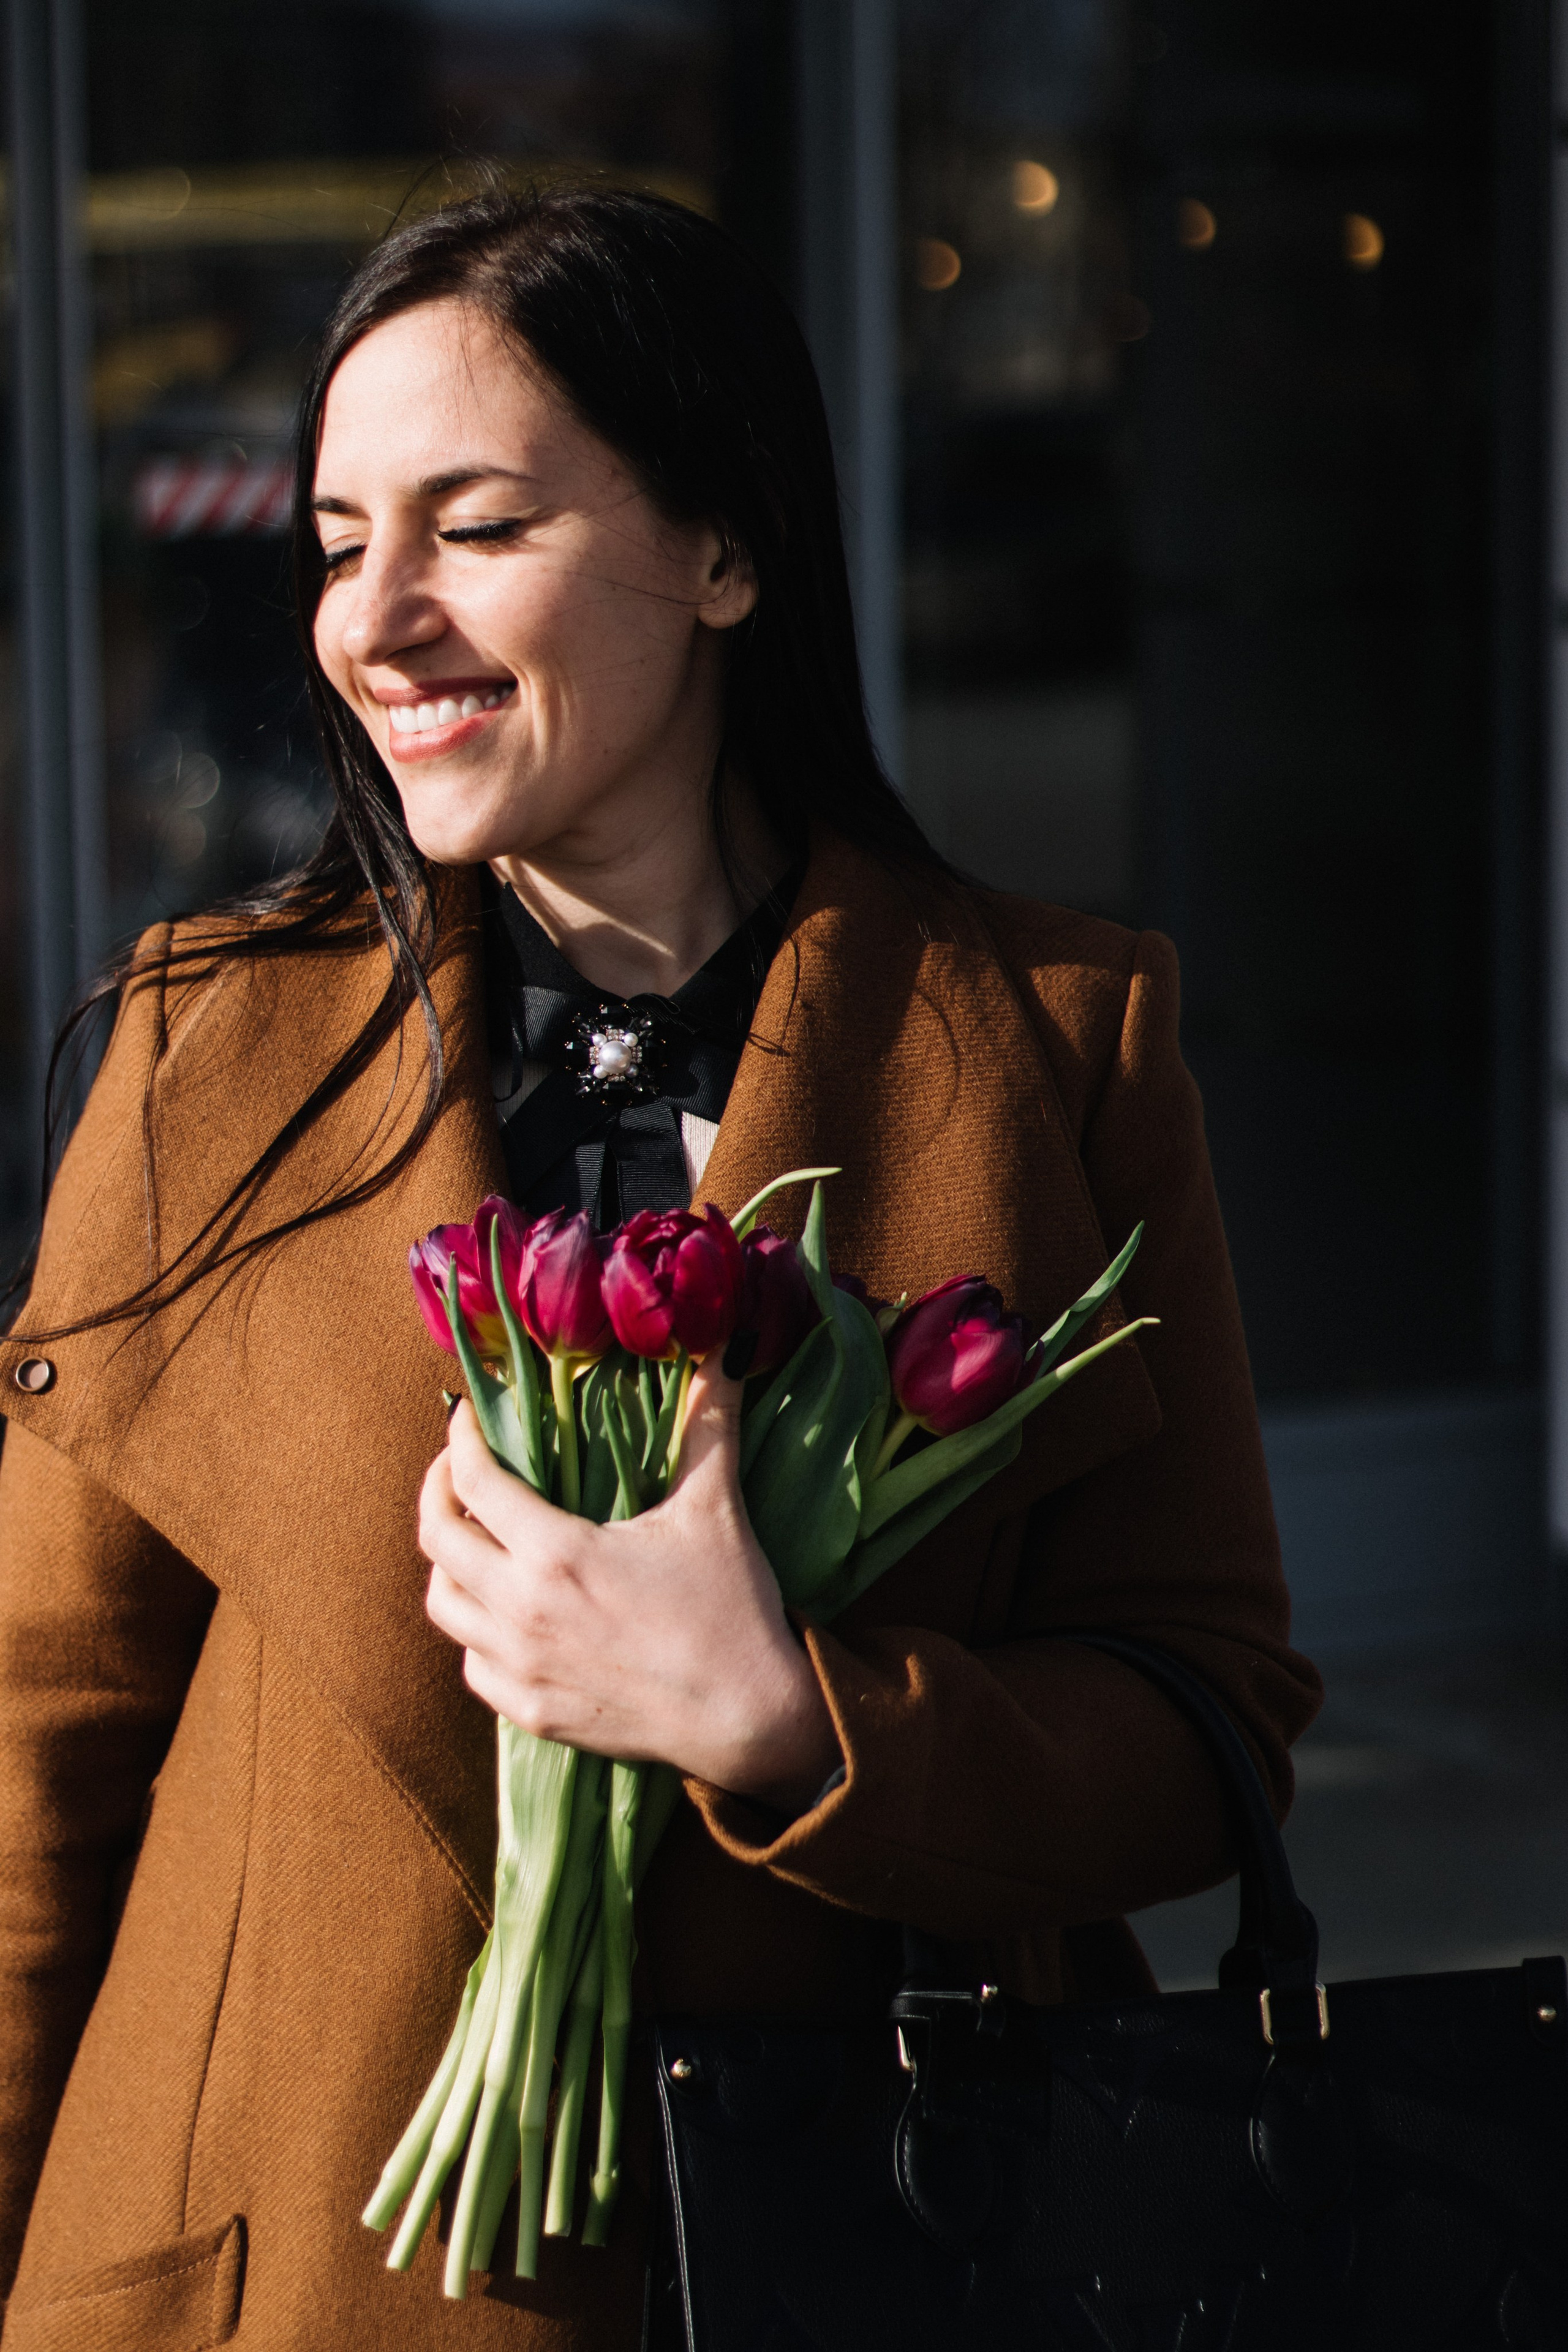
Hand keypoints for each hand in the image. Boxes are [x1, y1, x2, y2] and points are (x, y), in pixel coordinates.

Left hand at [419, 1362, 842, 1811]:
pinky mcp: (532, 1712)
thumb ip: (710, 1421)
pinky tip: (504, 1611)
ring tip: (475, 1537)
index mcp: (556, 1553)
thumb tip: (727, 1345)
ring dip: (448, 1562)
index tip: (468, 1417)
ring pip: (443, 1604)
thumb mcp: (715, 1508)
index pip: (472, 1481)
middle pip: (435, 1539)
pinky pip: (471, 1666)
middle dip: (437, 1491)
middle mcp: (521, 1611)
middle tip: (458, 1468)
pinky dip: (475, 1630)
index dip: (460, 1439)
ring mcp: (520, 1668)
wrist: (751, 1719)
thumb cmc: (731, 1609)